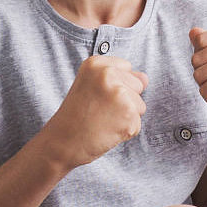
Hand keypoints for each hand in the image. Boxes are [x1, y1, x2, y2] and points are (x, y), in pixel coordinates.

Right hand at [33, 54, 147, 170]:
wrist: (61, 143)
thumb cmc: (75, 116)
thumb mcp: (92, 87)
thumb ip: (120, 78)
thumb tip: (145, 78)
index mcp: (96, 63)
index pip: (127, 68)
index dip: (114, 86)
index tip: (95, 96)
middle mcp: (108, 74)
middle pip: (137, 86)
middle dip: (124, 101)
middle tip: (98, 110)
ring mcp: (119, 94)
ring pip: (140, 106)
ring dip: (125, 117)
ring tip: (101, 120)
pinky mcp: (129, 114)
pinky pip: (137, 124)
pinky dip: (125, 132)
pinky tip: (106, 131)